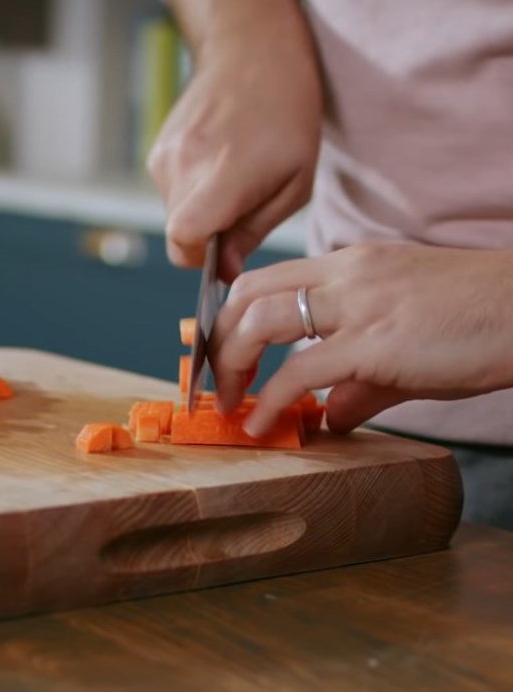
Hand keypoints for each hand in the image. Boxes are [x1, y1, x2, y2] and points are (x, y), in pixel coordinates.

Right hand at [148, 27, 320, 282]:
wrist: (251, 48)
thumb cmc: (287, 114)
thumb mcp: (295, 182)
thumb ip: (253, 232)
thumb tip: (223, 272)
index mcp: (224, 173)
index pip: (183, 239)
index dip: (200, 260)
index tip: (225, 253)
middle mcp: (184, 165)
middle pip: (179, 236)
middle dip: (208, 238)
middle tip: (243, 208)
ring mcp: (164, 157)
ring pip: (174, 216)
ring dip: (201, 212)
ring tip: (233, 176)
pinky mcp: (156, 152)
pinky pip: (170, 194)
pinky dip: (192, 192)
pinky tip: (217, 161)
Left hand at [209, 243, 512, 434]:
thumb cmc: (478, 321)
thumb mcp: (406, 346)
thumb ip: (363, 382)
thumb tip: (334, 416)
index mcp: (349, 266)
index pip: (265, 279)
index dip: (231, 317)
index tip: (220, 352)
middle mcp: (345, 275)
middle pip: (248, 293)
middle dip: (218, 338)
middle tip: (214, 381)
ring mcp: (359, 303)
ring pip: (262, 321)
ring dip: (232, 364)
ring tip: (228, 403)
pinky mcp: (376, 341)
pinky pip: (301, 371)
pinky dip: (271, 400)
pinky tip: (260, 425)